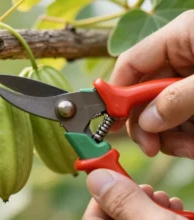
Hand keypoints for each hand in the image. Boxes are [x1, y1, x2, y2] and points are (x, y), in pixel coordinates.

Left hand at [83, 169, 185, 219]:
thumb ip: (126, 204)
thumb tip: (96, 178)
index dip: (101, 198)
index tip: (114, 178)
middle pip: (115, 219)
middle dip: (130, 199)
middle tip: (150, 191)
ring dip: (150, 206)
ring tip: (168, 201)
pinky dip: (162, 216)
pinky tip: (177, 211)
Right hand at [109, 10, 193, 158]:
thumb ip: (177, 100)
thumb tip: (146, 123)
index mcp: (180, 37)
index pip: (130, 63)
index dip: (116, 93)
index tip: (109, 121)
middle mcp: (183, 56)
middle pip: (144, 93)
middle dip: (146, 123)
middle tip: (150, 146)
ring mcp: (192, 79)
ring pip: (163, 111)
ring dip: (169, 135)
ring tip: (185, 149)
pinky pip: (183, 118)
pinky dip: (185, 136)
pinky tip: (192, 146)